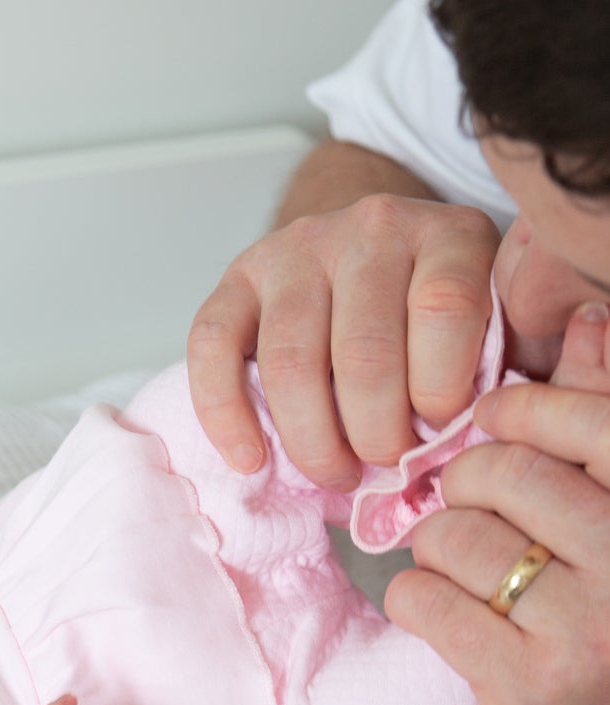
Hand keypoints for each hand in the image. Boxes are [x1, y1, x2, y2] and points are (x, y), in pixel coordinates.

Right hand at [188, 193, 499, 487]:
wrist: (368, 248)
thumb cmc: (431, 310)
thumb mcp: (493, 315)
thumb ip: (493, 364)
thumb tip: (474, 439)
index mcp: (446, 235)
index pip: (444, 308)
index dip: (440, 388)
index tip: (439, 431)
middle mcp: (369, 228)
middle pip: (362, 350)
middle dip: (373, 432)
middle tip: (383, 466)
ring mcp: (295, 250)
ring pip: (291, 361)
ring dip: (312, 439)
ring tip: (334, 473)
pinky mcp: (237, 278)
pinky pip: (212, 346)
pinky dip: (226, 413)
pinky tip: (250, 458)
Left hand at [384, 304, 609, 704]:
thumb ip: (605, 428)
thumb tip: (591, 316)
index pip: (589, 416)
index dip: (520, 405)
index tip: (492, 419)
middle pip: (502, 472)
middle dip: (464, 486)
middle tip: (471, 516)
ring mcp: (594, 624)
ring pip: (455, 534)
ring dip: (437, 550)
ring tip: (465, 575)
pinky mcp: (533, 683)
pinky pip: (427, 600)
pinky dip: (418, 601)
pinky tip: (446, 617)